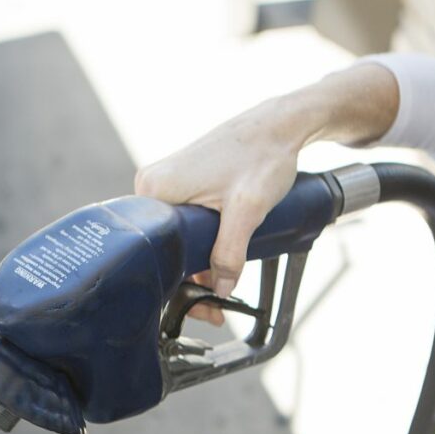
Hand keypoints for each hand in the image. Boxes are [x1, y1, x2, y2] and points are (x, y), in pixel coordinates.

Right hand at [134, 63, 398, 319]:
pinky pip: (184, 224)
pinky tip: (217, 264)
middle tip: (213, 309)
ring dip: (196, 265)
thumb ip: (229, 253)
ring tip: (220, 290)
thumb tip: (219, 291)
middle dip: (189, 280)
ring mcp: (167, 183)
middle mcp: (153, 184)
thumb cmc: (262, 156)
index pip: (156, 250)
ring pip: (176, 238)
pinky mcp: (182, 183)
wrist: (281, 125)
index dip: (178, 283)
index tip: (201, 307)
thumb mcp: (247, 211)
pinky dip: (200, 246)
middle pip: (164, 247)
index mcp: (157, 188)